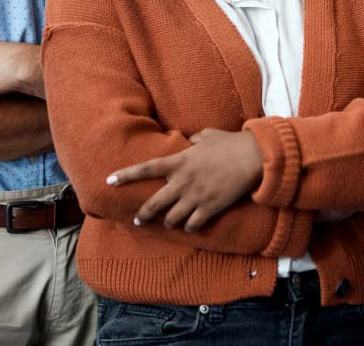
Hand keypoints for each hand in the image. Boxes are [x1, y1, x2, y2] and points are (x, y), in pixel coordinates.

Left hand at [107, 128, 262, 231]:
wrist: (253, 157)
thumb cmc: (231, 143)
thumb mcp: (208, 135)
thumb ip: (194, 139)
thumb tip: (189, 140)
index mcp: (180, 161)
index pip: (146, 169)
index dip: (125, 175)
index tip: (109, 181)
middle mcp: (183, 181)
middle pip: (154, 204)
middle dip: (143, 215)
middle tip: (138, 220)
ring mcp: (196, 197)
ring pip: (172, 219)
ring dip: (169, 223)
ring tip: (169, 224)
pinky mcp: (210, 208)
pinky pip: (192, 225)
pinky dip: (190, 228)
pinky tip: (190, 227)